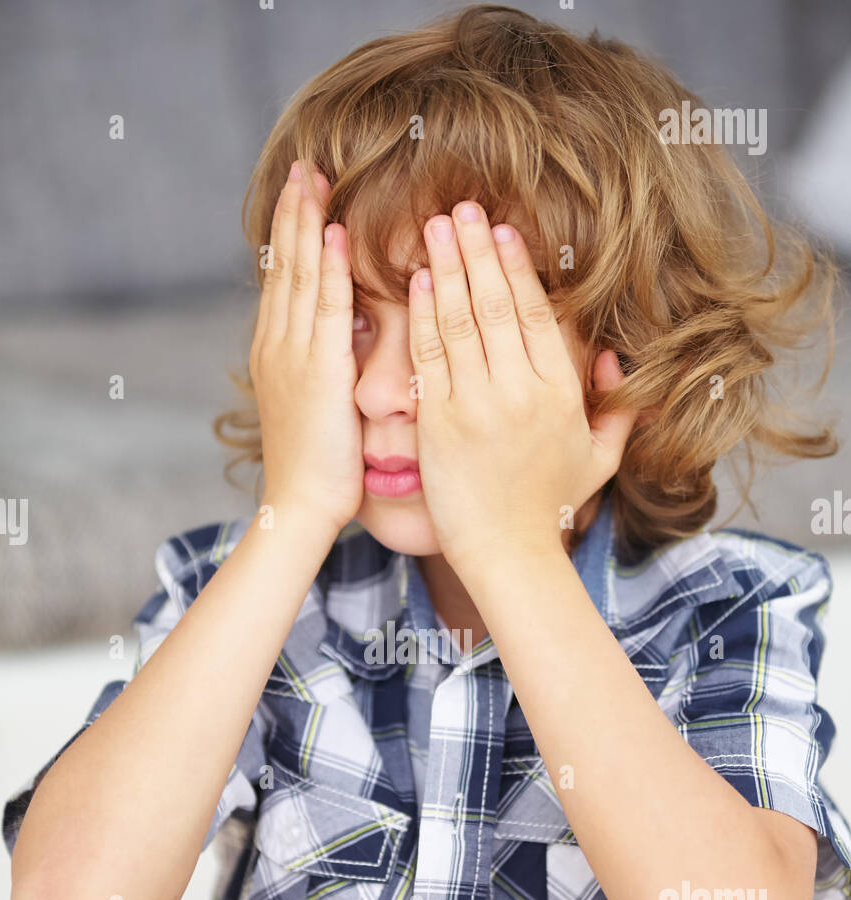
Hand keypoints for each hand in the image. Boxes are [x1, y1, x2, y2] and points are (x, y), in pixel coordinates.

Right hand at [249, 162, 363, 532]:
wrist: (300, 508)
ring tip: (314, 177)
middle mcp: (277, 345)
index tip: (303, 194)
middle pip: (286, 266)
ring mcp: (292, 356)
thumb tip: (353, 340)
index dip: (293, 234)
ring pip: (300, 275)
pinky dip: (328, 267)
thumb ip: (330, 368)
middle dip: (295, 213)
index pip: (285, 279)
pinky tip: (334, 232)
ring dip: (308, 222)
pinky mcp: (316, 372)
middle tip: (304, 166)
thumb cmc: (318, 469)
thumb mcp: (320, 407)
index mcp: (277, 352)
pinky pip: (325, 308)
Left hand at [408, 203, 636, 572]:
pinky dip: (423, 316)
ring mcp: (477, 405)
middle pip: (497, 304)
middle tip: (463, 207)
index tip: (505, 230)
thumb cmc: (551, 508)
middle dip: (478, 250)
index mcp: (560, 393)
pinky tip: (418, 282)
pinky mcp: (441, 422)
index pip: (537, 314)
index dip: (518, 267)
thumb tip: (610, 361)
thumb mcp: (600, 458)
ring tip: (435, 227)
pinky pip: (430, 356)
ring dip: (447, 268)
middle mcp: (520, 391)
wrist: (508, 554)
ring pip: (460, 321)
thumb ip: (618, 409)